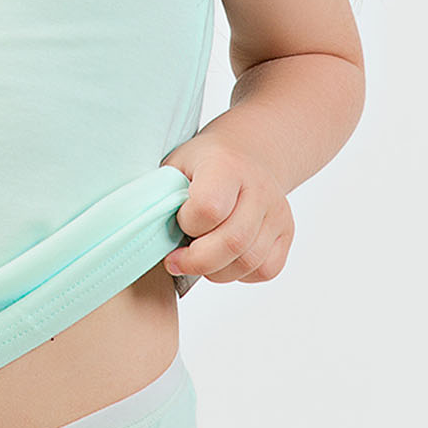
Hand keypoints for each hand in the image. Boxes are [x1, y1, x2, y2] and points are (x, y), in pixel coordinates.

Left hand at [159, 136, 293, 285]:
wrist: (244, 153)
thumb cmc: (198, 165)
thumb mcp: (172, 167)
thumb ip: (159, 196)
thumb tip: (140, 235)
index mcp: (225, 166)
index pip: (209, 208)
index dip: (186, 223)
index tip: (175, 221)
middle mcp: (259, 188)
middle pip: (233, 242)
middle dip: (196, 261)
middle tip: (176, 260)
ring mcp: (277, 212)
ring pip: (249, 262)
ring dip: (216, 271)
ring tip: (198, 257)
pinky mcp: (287, 232)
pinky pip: (265, 270)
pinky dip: (239, 274)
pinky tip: (223, 258)